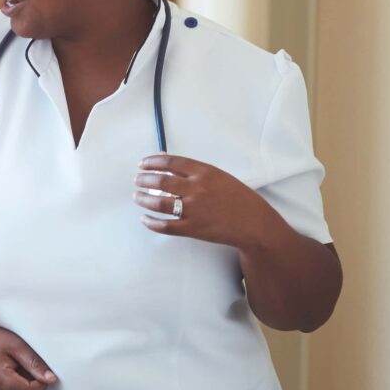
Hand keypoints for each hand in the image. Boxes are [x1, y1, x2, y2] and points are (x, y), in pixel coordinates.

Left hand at [133, 155, 277, 248]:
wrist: (253, 222)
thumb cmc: (238, 197)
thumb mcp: (219, 176)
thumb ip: (195, 171)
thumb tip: (168, 163)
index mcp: (204, 172)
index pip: (170, 162)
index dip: (152, 162)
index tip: (143, 164)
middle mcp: (196, 188)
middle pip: (160, 181)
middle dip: (144, 179)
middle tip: (137, 180)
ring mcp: (194, 209)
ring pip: (158, 202)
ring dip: (143, 199)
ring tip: (137, 196)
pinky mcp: (192, 228)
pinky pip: (165, 226)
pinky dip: (151, 222)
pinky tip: (145, 219)